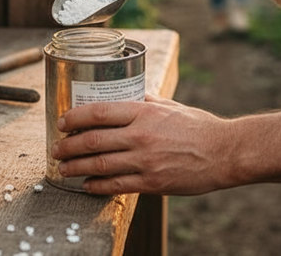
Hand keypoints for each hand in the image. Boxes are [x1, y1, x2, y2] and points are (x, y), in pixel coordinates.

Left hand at [50, 95, 238, 194]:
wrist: (225, 152)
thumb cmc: (199, 127)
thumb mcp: (171, 105)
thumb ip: (146, 101)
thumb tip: (128, 94)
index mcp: (144, 112)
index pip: (99, 112)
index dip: (75, 117)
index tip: (62, 122)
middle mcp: (141, 136)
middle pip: (93, 140)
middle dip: (68, 146)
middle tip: (55, 149)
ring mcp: (145, 161)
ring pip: (99, 165)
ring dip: (76, 168)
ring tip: (63, 169)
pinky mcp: (152, 183)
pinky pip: (116, 185)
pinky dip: (97, 186)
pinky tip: (87, 185)